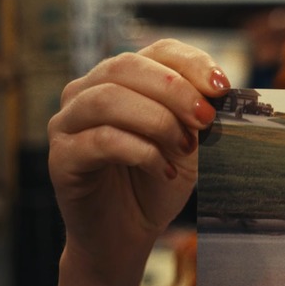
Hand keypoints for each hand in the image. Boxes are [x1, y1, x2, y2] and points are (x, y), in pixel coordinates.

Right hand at [47, 39, 229, 279]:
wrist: (127, 234)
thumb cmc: (155, 183)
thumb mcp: (187, 144)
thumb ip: (195, 116)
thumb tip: (219, 93)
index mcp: (122, 80)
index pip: (157, 51)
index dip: (192, 63)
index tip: (223, 88)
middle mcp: (87, 92)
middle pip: (128, 66)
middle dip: (175, 90)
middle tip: (206, 119)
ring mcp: (68, 123)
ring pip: (109, 99)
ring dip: (157, 120)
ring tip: (186, 148)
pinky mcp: (61, 157)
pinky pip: (101, 140)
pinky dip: (142, 153)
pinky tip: (165, 171)